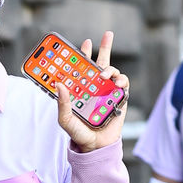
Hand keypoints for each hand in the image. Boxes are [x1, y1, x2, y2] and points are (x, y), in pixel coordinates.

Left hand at [56, 31, 128, 151]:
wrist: (96, 147)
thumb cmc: (79, 134)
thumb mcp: (66, 120)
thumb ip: (62, 103)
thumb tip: (59, 84)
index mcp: (81, 89)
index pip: (82, 69)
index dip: (83, 55)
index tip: (84, 43)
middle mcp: (95, 88)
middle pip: (100, 63)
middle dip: (104, 47)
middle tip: (107, 34)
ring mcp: (108, 92)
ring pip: (113, 71)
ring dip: (110, 67)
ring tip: (105, 74)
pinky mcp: (120, 98)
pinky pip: (123, 84)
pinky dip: (121, 80)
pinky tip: (116, 84)